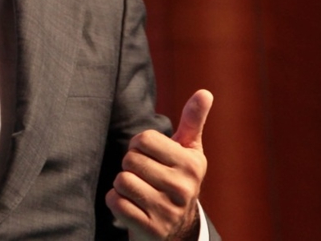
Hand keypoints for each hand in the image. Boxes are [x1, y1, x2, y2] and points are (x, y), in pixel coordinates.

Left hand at [106, 89, 212, 240]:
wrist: (178, 227)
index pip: (144, 140)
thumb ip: (193, 120)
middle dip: (131, 165)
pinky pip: (116, 203)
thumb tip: (205, 92)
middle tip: (145, 175)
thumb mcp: (189, 150)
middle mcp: (183, 189)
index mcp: (192, 164)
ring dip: (122, 184)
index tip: (150, 156)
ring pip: (122, 181)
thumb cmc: (178, 177)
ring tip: (139, 190)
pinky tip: (132, 205)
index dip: (140, 145)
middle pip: (130, 160)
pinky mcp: (151, 229)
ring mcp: (168, 211)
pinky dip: (116, 201)